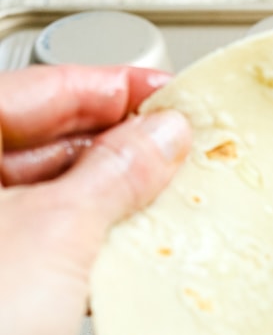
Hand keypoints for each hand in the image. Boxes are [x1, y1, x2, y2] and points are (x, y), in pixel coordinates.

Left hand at [0, 65, 191, 334]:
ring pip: (47, 196)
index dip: (107, 86)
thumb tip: (161, 135)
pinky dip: (90, 242)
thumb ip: (116, 174)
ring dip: (107, 195)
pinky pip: (48, 245)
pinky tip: (128, 247)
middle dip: (113, 141)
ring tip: (164, 192)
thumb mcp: (59, 233)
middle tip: (176, 143)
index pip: (34, 90)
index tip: (164, 91)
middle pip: (41, 142)